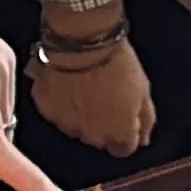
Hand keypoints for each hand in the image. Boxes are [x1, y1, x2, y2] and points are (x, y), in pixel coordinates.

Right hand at [27, 24, 154, 159]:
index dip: (126, 132)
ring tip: (83, 87)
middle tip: (104, 95)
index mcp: (118, 133)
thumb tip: (143, 139)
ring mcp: (66, 123)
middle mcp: (91, 135)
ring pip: (75, 127)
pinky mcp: (46, 108)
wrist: (82, 41)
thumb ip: (145, 120)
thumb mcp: (143, 90)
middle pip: (98, 139)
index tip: (124, 115)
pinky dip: (60, 102)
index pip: (123, 149)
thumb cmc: (115, 62)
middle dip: (102, 123)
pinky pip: (55, 111)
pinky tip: (67, 83)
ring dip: (80, 114)